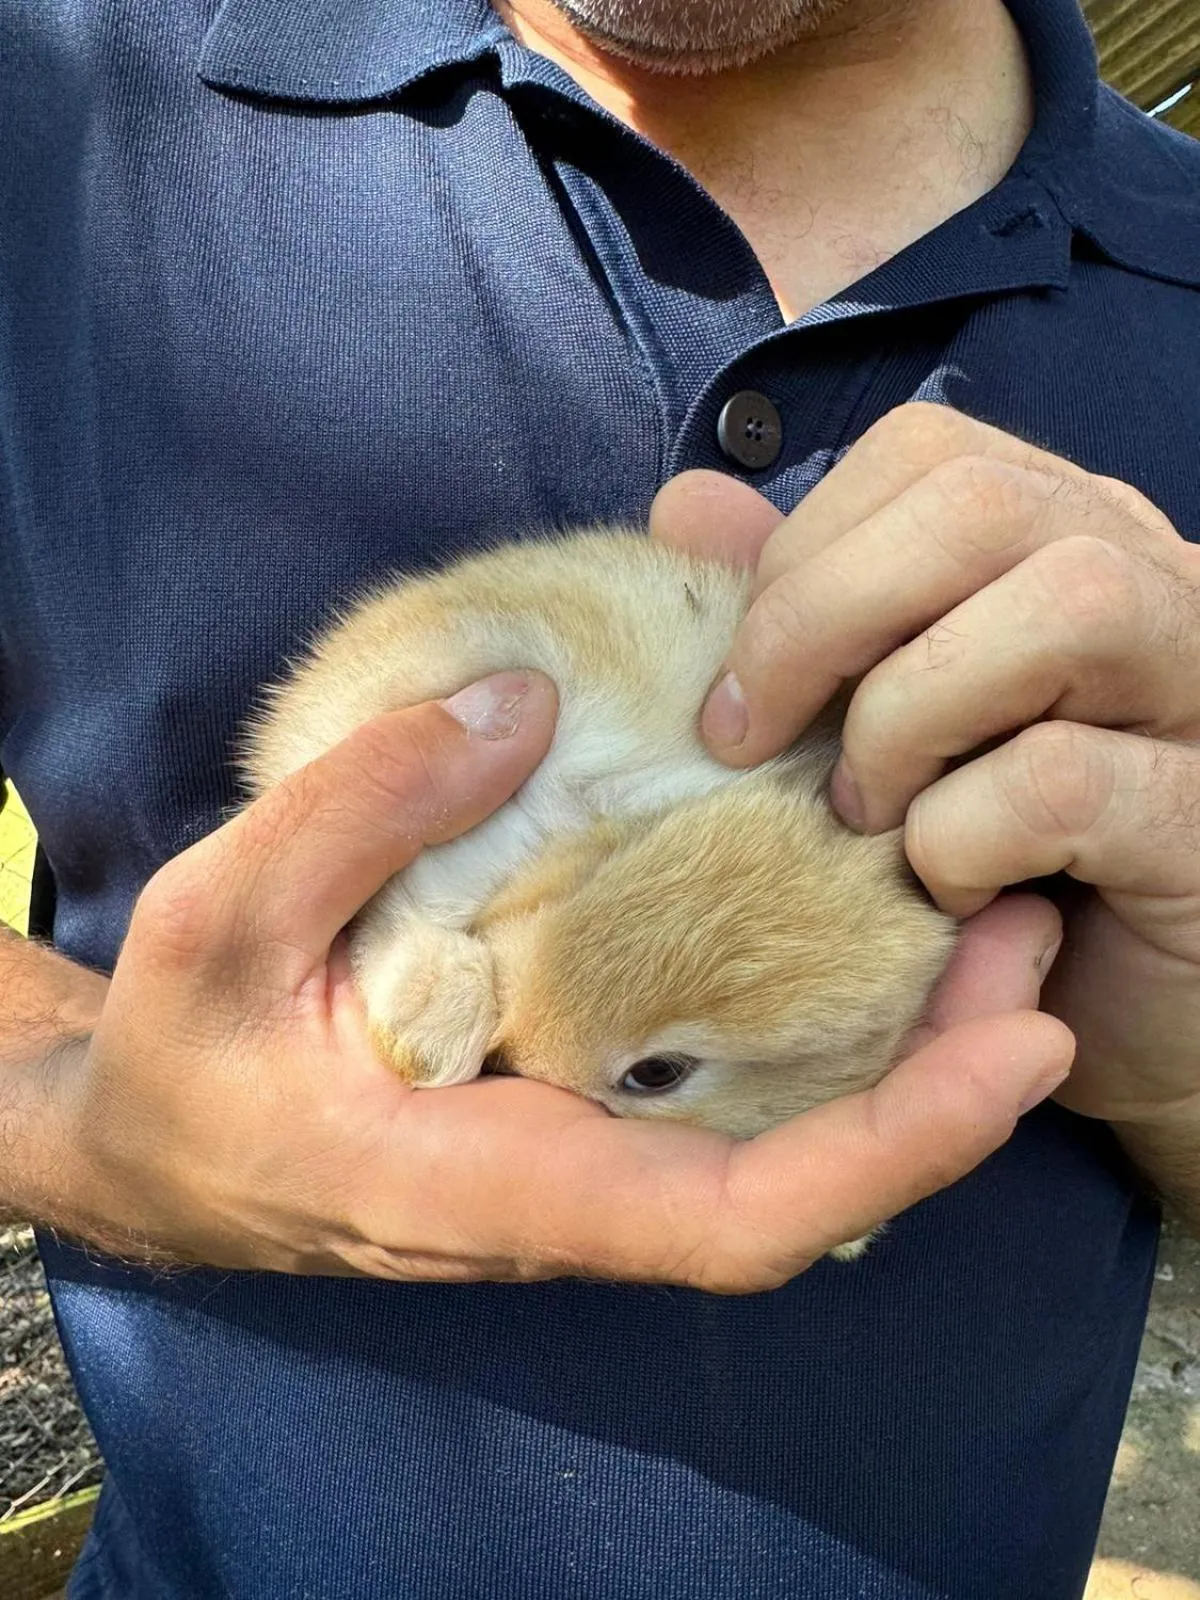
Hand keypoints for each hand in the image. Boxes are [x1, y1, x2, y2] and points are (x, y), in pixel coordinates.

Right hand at [39, 665, 1069, 1289]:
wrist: (151, 1143)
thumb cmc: (180, 1054)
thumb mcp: (213, 921)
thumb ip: (355, 807)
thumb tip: (520, 698)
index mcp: (493, 1185)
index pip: (735, 1215)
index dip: (895, 1148)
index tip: (1021, 1049)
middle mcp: (571, 1188)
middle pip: (803, 1168)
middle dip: (940, 1072)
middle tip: (1028, 919)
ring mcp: (582, 1146)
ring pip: (775, 1122)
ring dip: (896, 1030)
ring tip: (974, 895)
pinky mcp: (574, 1095)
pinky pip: (718, 1071)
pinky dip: (803, 1000)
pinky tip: (837, 896)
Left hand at [652, 401, 1199, 1148]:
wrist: (1089, 1011)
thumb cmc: (977, 855)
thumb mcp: (870, 718)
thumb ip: (798, 606)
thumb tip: (691, 504)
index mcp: (1061, 535)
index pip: (927, 454)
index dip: (804, 549)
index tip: (737, 684)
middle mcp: (1151, 582)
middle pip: (982, 504)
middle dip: (819, 617)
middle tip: (748, 742)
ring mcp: (1198, 692)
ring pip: (1063, 609)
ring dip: (904, 721)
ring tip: (866, 818)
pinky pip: (1064, 780)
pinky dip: (961, 838)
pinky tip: (950, 893)